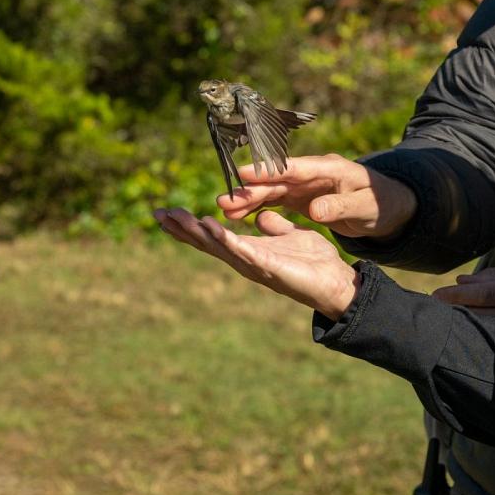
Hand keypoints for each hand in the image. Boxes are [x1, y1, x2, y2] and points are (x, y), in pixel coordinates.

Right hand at [154, 207, 361, 320]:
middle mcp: (245, 260)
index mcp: (248, 250)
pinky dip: (225, 238)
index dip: (189, 226)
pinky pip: (242, 250)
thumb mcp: (291, 235)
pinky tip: (211, 226)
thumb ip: (275, 227)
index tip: (167, 212)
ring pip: (217, 246)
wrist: (336, 282)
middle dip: (182, 229)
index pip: (212, 236)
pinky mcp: (268, 267)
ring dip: (196, 232)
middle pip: (205, 243)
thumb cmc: (314, 262)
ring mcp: (253, 265)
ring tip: (177, 217)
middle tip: (158, 214)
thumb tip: (261, 216)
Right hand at [216, 154, 417, 239]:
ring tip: (223, 209)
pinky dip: (258, 206)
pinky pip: (275, 199)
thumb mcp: (365, 207)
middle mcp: (312, 173)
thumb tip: (316, 211)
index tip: (242, 175)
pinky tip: (239, 214)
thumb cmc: (382, 204)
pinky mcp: (302, 196)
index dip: (267, 172)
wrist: (389, 205)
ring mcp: (305, 184)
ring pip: (271, 189)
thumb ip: (340, 207)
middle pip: (275, 180)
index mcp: (328, 168)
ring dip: (248, 199)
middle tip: (223, 200)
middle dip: (249, 190)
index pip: (293, 168)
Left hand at [431, 265, 494, 329]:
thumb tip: (463, 281)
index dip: (461, 295)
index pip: (486, 293)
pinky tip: (468, 309)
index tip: (439, 294)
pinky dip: (480, 313)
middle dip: (457, 302)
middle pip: (483, 306)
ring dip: (466, 308)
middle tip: (434, 299)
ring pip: (487, 315)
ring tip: (445, 303)